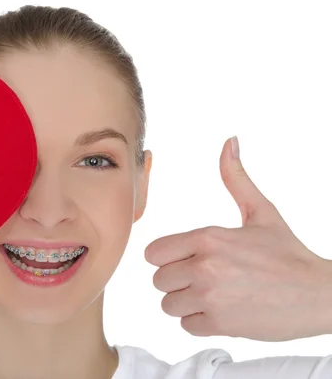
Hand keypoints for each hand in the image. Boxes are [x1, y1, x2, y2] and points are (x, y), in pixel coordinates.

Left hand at [145, 137, 331, 340]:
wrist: (319, 294)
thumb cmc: (288, 254)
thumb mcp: (261, 212)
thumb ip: (237, 179)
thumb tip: (229, 143)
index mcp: (208, 237)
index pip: (153, 252)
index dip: (166, 258)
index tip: (182, 261)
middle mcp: (205, 266)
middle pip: (158, 280)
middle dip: (176, 281)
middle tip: (201, 280)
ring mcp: (211, 296)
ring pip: (168, 304)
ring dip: (185, 303)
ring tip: (211, 296)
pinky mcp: (220, 323)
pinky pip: (186, 325)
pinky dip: (200, 322)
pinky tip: (221, 311)